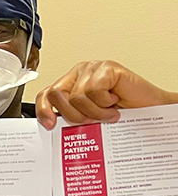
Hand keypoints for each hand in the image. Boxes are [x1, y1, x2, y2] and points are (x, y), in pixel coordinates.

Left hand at [36, 60, 177, 129]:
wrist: (151, 111)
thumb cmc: (124, 113)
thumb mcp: (91, 118)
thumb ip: (73, 116)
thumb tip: (54, 127)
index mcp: (71, 85)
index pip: (46, 94)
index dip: (43, 110)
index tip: (50, 125)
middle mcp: (79, 75)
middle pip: (56, 94)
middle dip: (72, 115)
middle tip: (90, 120)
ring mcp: (92, 69)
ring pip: (76, 96)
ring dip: (94, 112)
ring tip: (108, 113)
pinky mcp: (106, 68)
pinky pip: (94, 90)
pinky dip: (104, 103)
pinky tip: (115, 103)